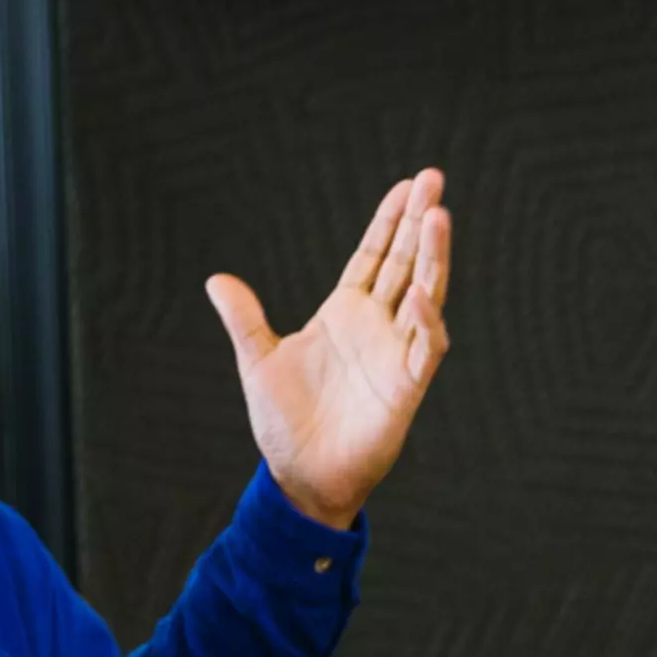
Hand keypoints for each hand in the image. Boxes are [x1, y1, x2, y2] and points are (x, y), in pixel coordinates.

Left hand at [206, 169, 453, 530]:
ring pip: (425, 295)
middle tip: (434, 179)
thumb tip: (216, 280)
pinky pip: (424, 350)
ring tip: (439, 217)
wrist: (300, 477)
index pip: (376, 256)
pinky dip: (427, 323)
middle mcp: (378, 326)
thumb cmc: (286, 423)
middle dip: (421, 222)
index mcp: (346, 313)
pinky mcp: (406, 388)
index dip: (391, 221)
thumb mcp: (258, 361)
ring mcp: (396, 354)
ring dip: (434, 258)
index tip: (408, 186)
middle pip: (407, 263)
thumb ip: (245, 319)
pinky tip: (425, 295)